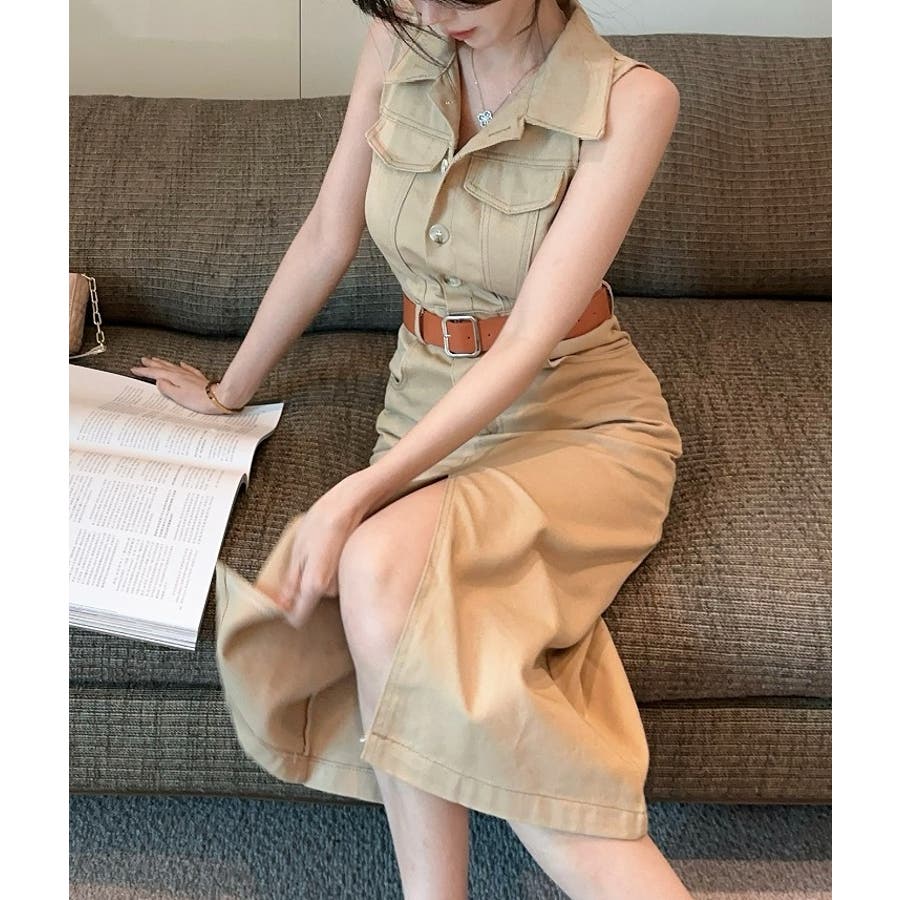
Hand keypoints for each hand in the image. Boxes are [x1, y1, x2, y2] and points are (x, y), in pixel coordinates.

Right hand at [130, 356, 222, 413]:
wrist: (219, 398)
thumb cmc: (199, 400)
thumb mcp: (178, 397)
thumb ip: (166, 388)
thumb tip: (158, 381)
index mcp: (174, 378)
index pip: (155, 373)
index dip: (144, 371)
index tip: (134, 368)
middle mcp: (181, 374)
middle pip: (163, 367)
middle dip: (152, 364)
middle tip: (143, 359)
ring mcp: (190, 375)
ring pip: (173, 366)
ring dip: (163, 363)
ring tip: (156, 359)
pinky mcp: (199, 378)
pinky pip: (188, 369)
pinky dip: (183, 365)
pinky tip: (182, 363)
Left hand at [274, 471, 374, 628]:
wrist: (349, 505)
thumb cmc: (322, 522)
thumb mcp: (297, 551)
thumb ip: (290, 581)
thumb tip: (282, 603)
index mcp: (315, 585)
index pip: (298, 617)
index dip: (287, 612)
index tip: (280, 603)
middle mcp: (332, 588)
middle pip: (309, 600)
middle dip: (302, 586)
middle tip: (301, 562)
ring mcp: (343, 581)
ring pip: (321, 588)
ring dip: (315, 574)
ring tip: (317, 552)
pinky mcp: (350, 573)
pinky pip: (332, 578)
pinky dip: (328, 567)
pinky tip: (328, 551)